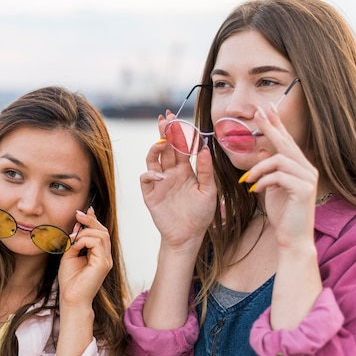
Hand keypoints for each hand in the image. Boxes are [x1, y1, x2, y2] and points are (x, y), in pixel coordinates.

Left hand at [57, 207, 111, 307]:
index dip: (93, 220)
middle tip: (77, 215)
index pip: (100, 233)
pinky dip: (84, 240)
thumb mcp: (69, 255)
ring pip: (101, 235)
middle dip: (90, 220)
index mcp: (98, 255)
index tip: (83, 211)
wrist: (71, 299)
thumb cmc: (70, 281)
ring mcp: (106, 260)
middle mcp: (105, 256)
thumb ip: (75, 241)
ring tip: (73, 239)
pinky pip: (97, 243)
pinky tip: (75, 246)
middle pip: (103, 231)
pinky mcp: (103, 264)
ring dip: (85, 232)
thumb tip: (78, 224)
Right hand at [140, 112, 216, 247]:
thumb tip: (205, 148)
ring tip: (162, 142)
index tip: (178, 119)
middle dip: (165, 133)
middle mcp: (170, 172)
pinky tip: (160, 174)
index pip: (180, 147)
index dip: (179, 133)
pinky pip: (146, 178)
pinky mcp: (150, 193)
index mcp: (185, 170)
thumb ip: (206, 170)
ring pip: (153, 159)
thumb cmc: (200, 214)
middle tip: (165, 119)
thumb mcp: (209, 191)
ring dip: (156, 148)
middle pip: (165, 148)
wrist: (188, 236)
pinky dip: (150, 174)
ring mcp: (159, 182)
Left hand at [245, 104, 317, 248]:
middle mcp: (307, 169)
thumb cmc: (282, 214)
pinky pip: (279, 176)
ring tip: (249, 180)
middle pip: (286, 143)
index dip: (276, 125)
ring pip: (280, 159)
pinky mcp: (304, 190)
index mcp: (299, 167)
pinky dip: (264, 181)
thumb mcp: (270, 187)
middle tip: (258, 111)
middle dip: (271, 126)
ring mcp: (308, 178)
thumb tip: (263, 150)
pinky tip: (255, 190)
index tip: (265, 109)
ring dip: (259, 168)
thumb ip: (269, 170)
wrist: (291, 238)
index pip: (286, 142)